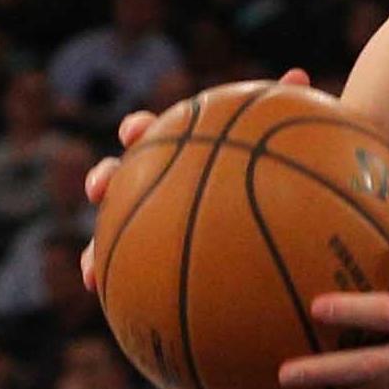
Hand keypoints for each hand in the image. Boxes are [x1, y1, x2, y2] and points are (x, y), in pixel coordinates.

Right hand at [79, 68, 309, 291]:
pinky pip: (139, 280)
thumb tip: (299, 72)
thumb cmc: (276, 171)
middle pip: (121, 177)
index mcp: (178, 150)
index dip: (138, 129)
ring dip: (97, 251)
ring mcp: (154, 221)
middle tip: (100, 188)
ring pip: (116, 234)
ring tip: (90, 271)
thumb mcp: (283, 146)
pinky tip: (127, 315)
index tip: (134, 132)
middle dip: (105, 181)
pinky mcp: (159, 261)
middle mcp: (157, 182)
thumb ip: (282, 112)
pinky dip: (128, 294)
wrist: (276, 214)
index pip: (150, 132)